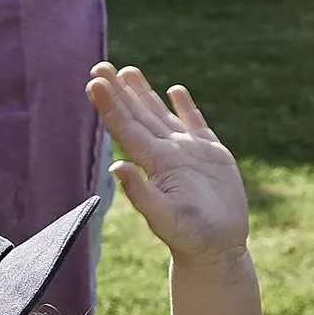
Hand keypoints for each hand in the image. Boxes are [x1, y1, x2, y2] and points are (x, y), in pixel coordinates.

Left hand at [86, 63, 248, 267]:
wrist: (218, 249)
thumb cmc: (190, 238)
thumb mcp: (164, 217)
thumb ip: (140, 193)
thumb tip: (116, 167)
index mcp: (154, 164)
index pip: (126, 128)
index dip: (110, 105)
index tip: (94, 81)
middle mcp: (167, 154)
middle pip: (138, 115)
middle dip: (120, 91)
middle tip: (100, 65)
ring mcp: (188, 153)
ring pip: (161, 115)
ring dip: (144, 94)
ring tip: (128, 71)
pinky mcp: (212, 155)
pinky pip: (195, 124)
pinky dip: (185, 107)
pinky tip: (174, 91)